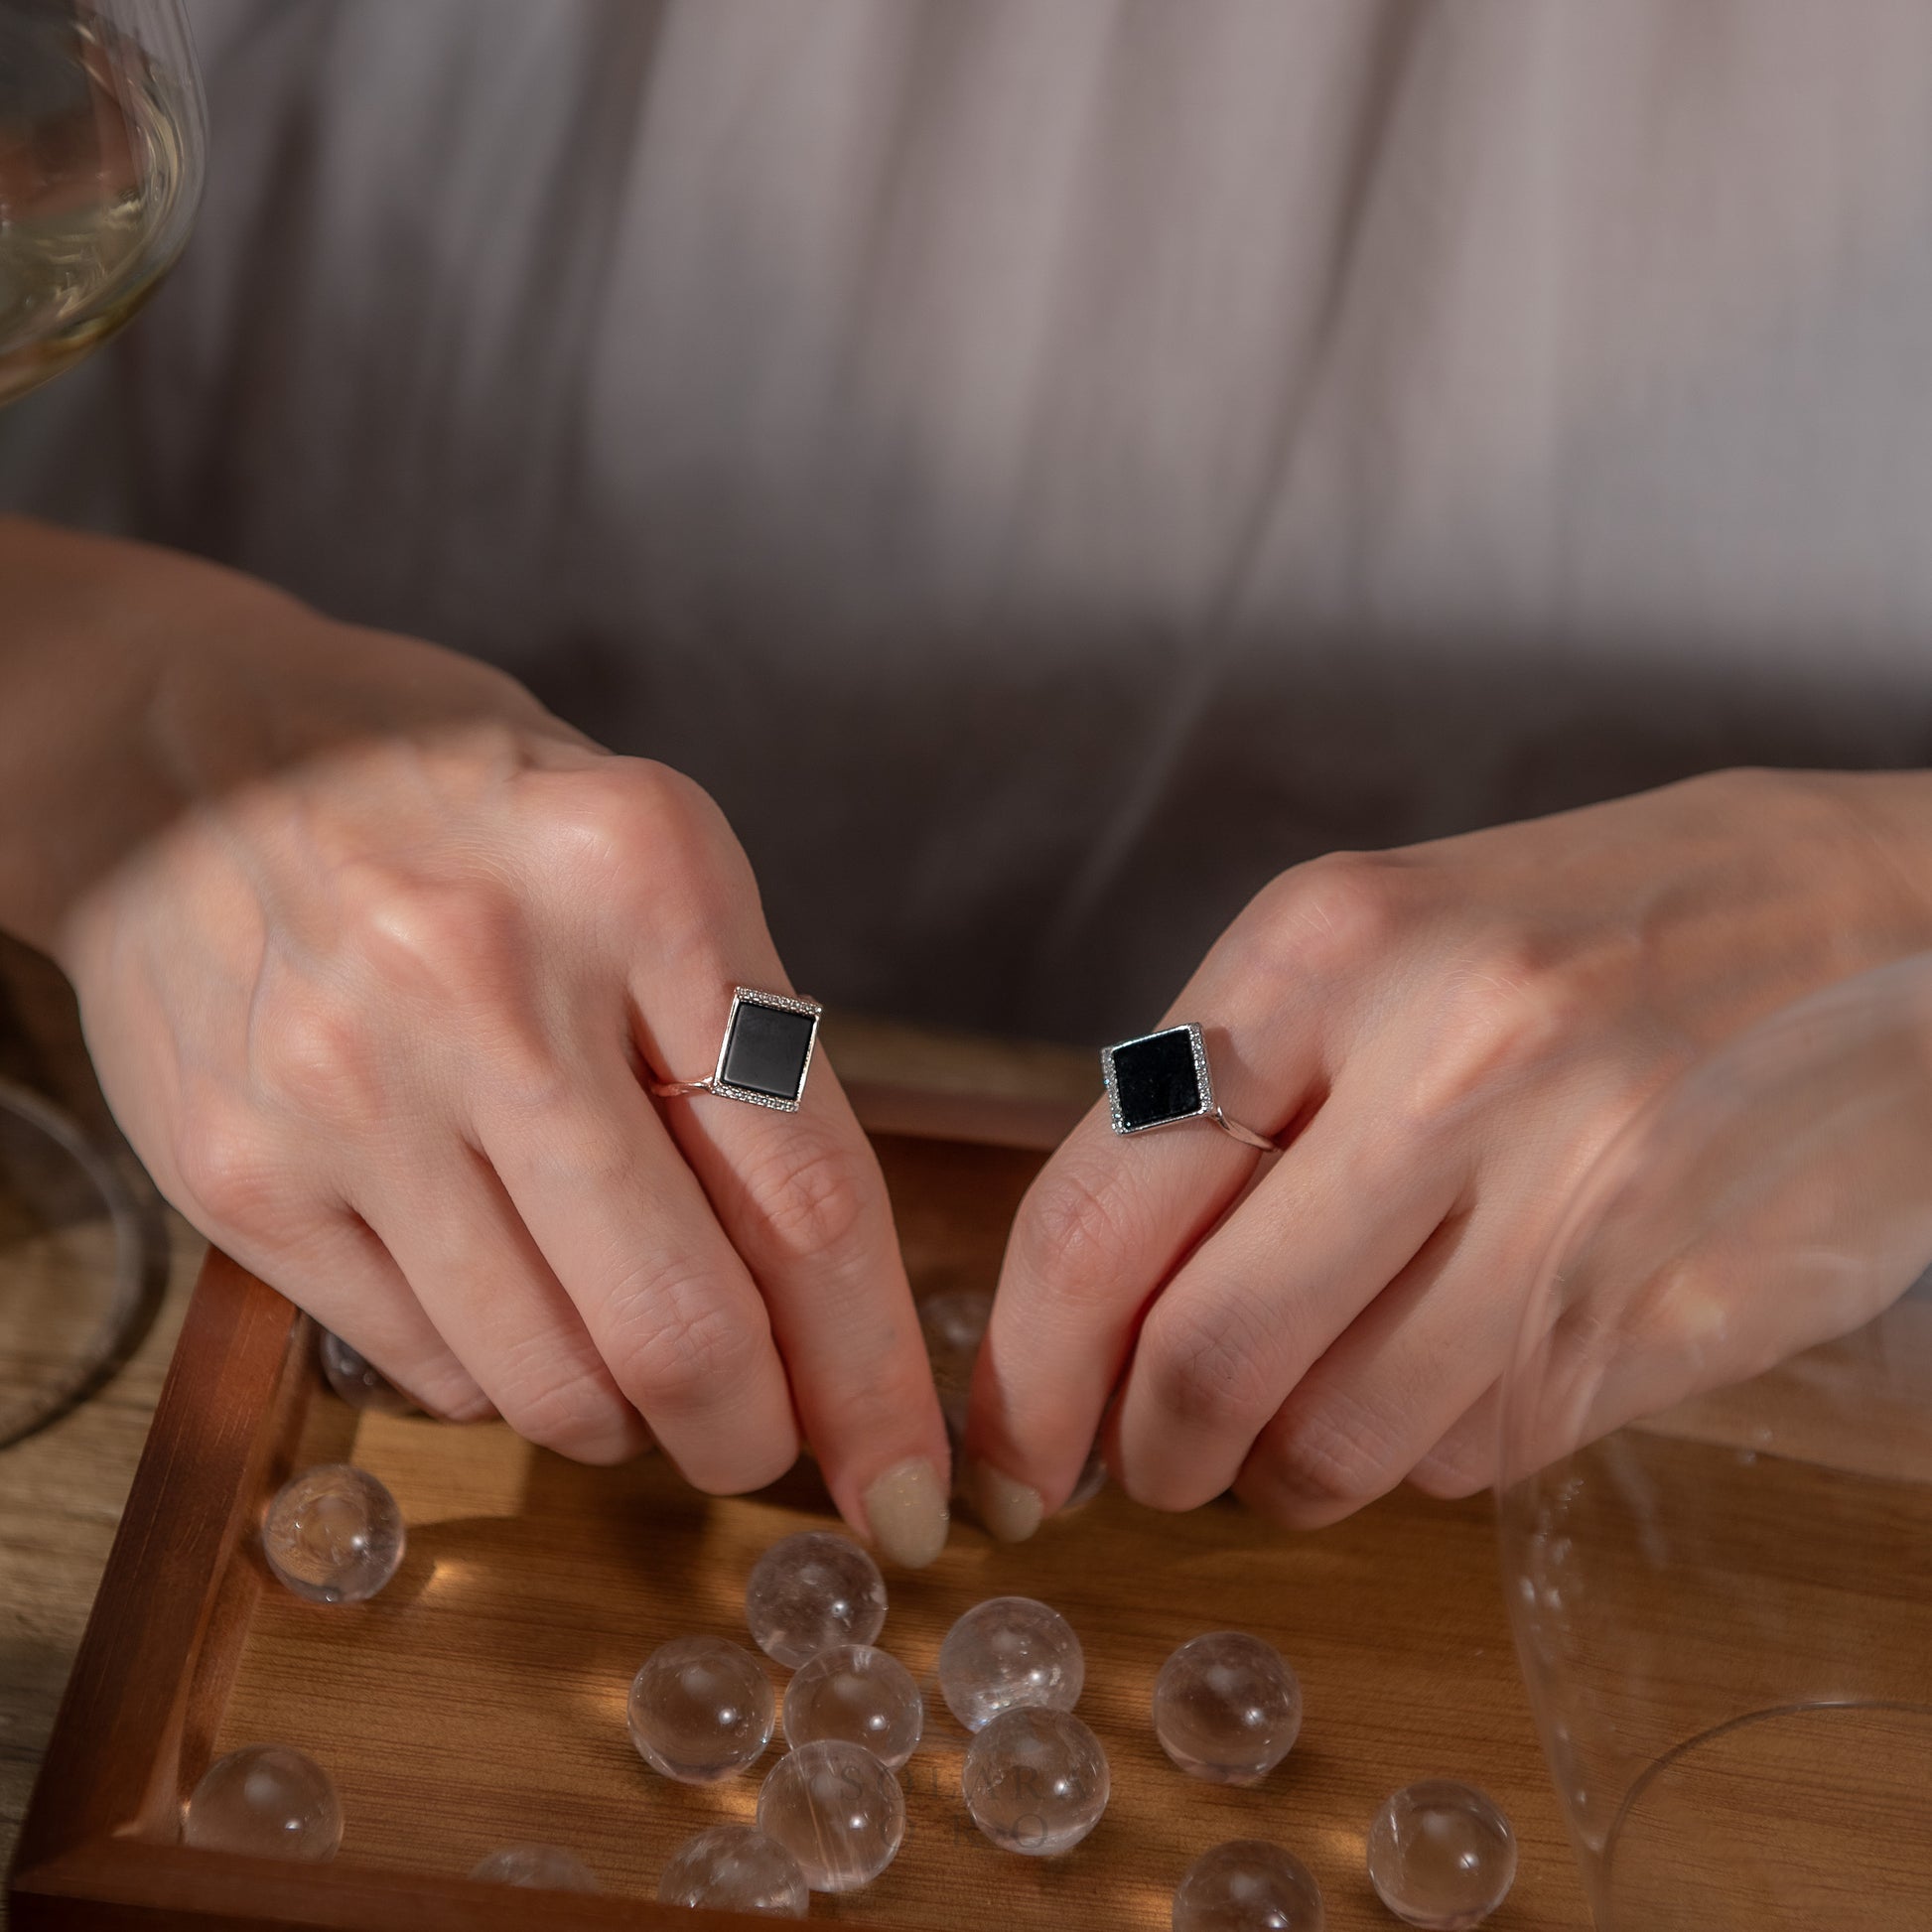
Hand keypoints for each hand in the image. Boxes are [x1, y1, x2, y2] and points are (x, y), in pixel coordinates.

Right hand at [35, 542, 947, 1563]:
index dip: (872, 1369)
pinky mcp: (237, 1169)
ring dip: (621, 1422)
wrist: (187, 750)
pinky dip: (498, 1380)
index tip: (908, 1479)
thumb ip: (744, 1053)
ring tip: (629, 1378)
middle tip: (759, 1445)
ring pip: (548, 1377)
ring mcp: (349, 1084)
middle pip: (683, 1323)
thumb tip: (824, 1297)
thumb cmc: (468, 811)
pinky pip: (422, 1364)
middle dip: (748, 1434)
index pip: (809, 1191)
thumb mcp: (647, 863)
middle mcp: (490, 982)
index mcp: (644, 879)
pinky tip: (507, 1311)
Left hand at [964, 768, 1931, 1535]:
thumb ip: (1230, 1106)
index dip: (1022, 1366)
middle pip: (1200, 1357)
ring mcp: (1578, 1190)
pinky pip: (1481, 1454)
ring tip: (1313, 1412)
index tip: (998, 1453)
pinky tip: (1467, 1362)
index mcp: (1328, 944)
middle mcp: (1448, 1060)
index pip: (1096, 1206)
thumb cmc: (1592, 933)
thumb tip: (1091, 1314)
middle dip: (1147, 1454)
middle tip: (1148, 1466)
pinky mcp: (1678, 1304)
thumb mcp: (1383, 946)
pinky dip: (1432, 1451)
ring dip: (1291, 1471)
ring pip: (1340, 1443)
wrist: (1895, 920)